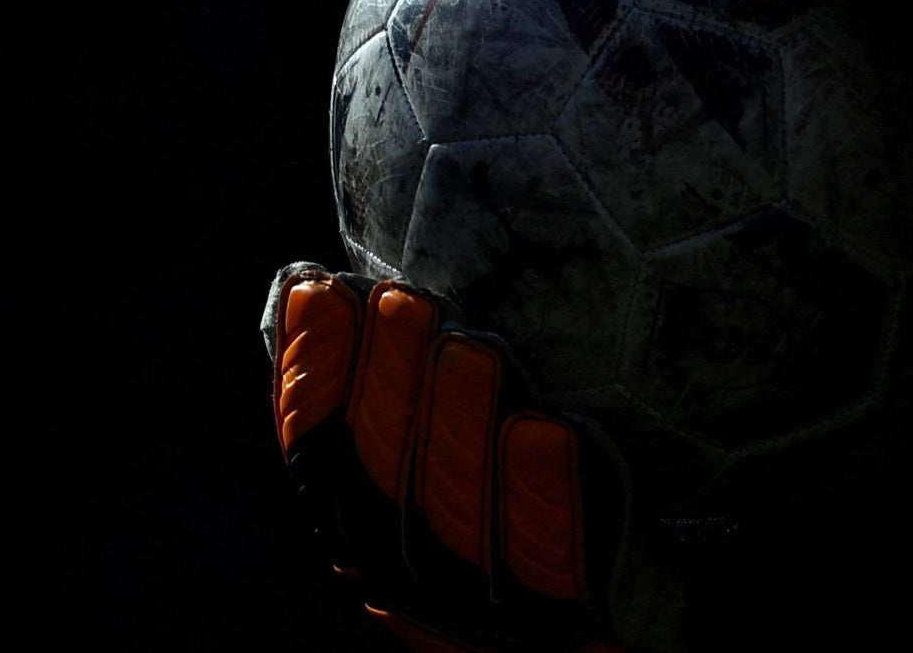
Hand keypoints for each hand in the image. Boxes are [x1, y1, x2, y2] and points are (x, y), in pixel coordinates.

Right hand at [266, 263, 625, 652]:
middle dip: (388, 388)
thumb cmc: (527, 532)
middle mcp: (414, 583)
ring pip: (457, 521)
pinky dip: (541, 497)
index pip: (322, 458)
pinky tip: (542, 429)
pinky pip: (551, 565)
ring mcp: (483, 614)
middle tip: (404, 300)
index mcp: (376, 539)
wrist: (598, 626)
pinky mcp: (560, 625)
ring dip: (457, 431)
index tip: (317, 293)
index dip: (314, 378)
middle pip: (382, 485)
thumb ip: (404, 406)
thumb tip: (329, 295)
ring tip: (468, 350)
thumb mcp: (452, 468)